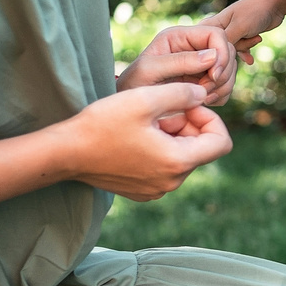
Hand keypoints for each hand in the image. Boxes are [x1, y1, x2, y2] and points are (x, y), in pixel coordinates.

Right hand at [54, 82, 231, 199]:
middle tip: (161, 110)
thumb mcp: (145, 99)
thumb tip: (202, 95)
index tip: (187, 105)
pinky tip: (135, 137)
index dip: (210, 118)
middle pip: (200, 149)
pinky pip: (163, 168)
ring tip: (145, 122)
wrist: (64, 153)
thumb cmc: (103, 124)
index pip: (221, 142)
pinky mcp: (141, 192)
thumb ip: (182, 93)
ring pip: (181, 157)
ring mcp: (156, 190)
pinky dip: (159, 150)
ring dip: (172, 136)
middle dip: (188, 125)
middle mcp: (171, 183)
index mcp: (177, 162)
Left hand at [118, 22, 238, 104]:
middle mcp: (193, 46)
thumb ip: (179, 61)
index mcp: (179, 36)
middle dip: (222, 74)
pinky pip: (226, 85)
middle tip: (204, 91)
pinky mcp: (205, 80)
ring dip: (222, 87)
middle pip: (228, 51)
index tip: (214, 76)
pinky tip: (203, 102)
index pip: (216, 34)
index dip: (221, 54)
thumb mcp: (149, 71)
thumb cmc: (133, 86)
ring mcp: (201, 64)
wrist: (132, 106)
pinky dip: (221, 96)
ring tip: (202, 99)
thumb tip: (213, 57)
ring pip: (230, 69)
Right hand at [203, 0, 277, 57]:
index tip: (227, 52)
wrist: (275, 4)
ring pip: (232, 50)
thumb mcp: (239, 27)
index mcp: (212, 23)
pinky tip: (251, 59)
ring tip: (257, 37)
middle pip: (220, 49)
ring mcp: (231, 32)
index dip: (211, 51)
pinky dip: (247, 52)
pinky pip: (240, 49)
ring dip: (246, 46)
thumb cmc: (254, 12)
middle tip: (248, 35)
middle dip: (237, 46)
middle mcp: (219, 28)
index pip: (201, 42)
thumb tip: (217, 57)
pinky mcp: (242, 36)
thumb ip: (227, 42)